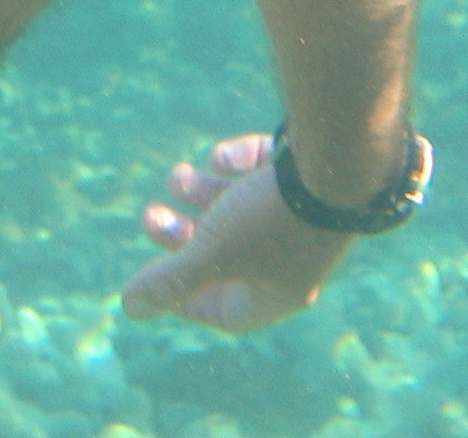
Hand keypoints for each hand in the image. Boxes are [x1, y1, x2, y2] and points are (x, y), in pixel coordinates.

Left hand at [120, 132, 350, 332]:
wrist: (336, 159)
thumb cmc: (270, 218)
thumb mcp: (211, 253)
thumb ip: (170, 280)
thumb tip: (131, 306)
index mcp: (278, 291)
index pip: (224, 310)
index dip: (184, 297)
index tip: (154, 277)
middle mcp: (293, 258)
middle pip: (226, 255)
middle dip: (184, 235)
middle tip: (150, 215)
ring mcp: (303, 214)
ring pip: (240, 209)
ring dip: (202, 193)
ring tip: (177, 175)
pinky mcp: (308, 173)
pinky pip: (265, 172)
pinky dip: (238, 164)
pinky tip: (224, 157)